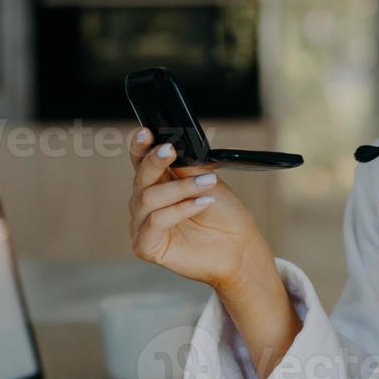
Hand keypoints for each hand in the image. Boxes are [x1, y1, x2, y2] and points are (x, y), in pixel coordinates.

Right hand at [127, 128, 270, 290]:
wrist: (239, 246)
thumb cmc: (223, 214)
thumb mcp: (207, 180)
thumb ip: (186, 165)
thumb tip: (173, 145)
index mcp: (157, 183)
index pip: (140, 160)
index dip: (140, 146)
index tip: (146, 132)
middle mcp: (145, 203)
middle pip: (140, 177)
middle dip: (156, 161)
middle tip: (172, 151)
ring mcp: (143, 225)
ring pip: (148, 198)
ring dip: (180, 188)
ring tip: (206, 183)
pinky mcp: (146, 246)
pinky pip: (155, 222)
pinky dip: (180, 209)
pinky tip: (201, 203)